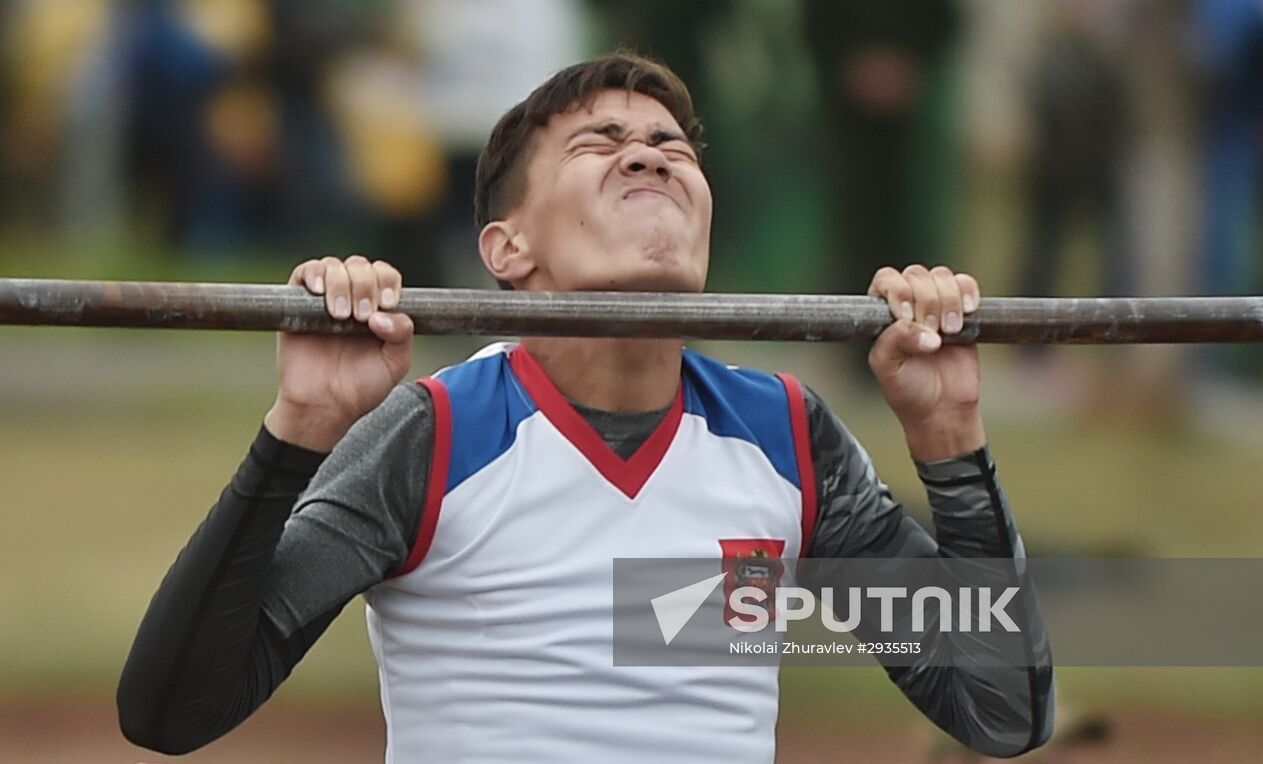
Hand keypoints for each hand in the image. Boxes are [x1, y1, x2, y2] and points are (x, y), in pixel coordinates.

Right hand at [264, 255, 413, 450]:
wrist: (324, 406)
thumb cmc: (360, 387)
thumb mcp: (394, 364)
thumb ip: (402, 335)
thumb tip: (384, 314)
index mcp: (379, 308)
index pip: (386, 275)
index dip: (388, 282)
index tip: (387, 303)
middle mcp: (353, 298)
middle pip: (361, 266)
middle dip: (365, 286)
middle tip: (362, 316)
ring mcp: (325, 299)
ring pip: (334, 266)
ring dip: (341, 284)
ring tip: (341, 315)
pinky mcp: (298, 303)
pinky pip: (304, 272)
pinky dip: (314, 274)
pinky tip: (319, 291)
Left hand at [867, 265, 984, 461]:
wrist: (942, 409)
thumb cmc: (908, 389)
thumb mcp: (888, 368)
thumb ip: (895, 341)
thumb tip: (926, 332)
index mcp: (882, 313)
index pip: (886, 280)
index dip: (898, 292)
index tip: (907, 317)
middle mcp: (908, 302)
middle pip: (915, 275)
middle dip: (925, 302)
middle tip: (931, 334)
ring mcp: (935, 303)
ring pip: (941, 276)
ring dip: (946, 301)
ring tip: (948, 331)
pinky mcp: (962, 309)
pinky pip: (966, 283)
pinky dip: (967, 292)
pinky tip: (966, 312)